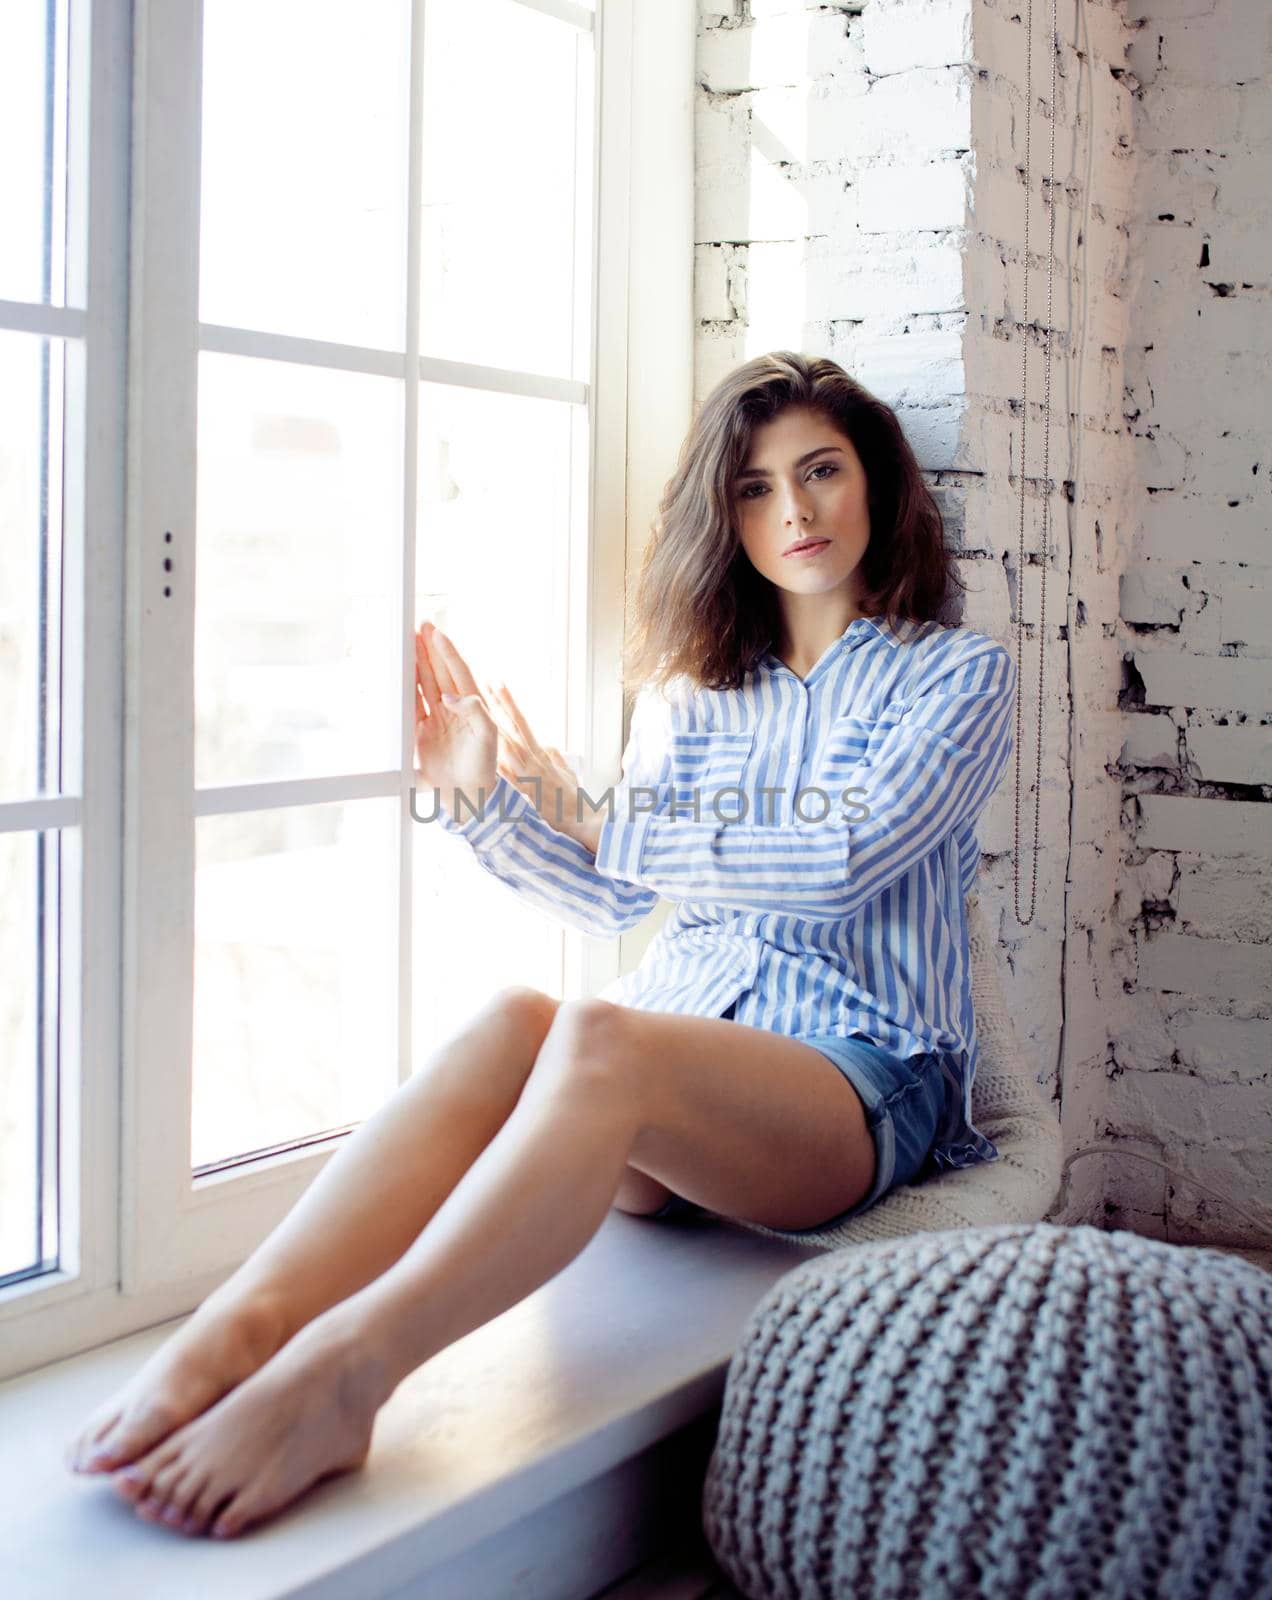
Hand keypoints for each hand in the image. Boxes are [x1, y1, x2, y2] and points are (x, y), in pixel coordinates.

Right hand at [413, 622, 498, 808]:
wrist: (467, 795)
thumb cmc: (483, 767)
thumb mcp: (487, 736)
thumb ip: (474, 711)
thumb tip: (449, 695)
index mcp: (473, 707)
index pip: (458, 672)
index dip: (447, 652)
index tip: (437, 633)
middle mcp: (455, 709)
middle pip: (440, 672)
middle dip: (430, 650)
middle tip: (421, 627)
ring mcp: (439, 720)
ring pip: (426, 685)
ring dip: (418, 664)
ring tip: (410, 643)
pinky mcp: (423, 733)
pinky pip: (413, 705)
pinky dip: (407, 689)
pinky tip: (401, 674)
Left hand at [481, 679, 602, 852]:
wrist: (580, 821)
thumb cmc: (573, 800)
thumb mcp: (566, 773)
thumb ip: (555, 758)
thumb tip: (548, 747)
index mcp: (540, 753)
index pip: (521, 722)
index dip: (508, 703)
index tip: (497, 685)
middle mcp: (531, 759)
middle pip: (510, 726)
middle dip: (496, 704)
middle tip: (482, 681)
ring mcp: (525, 773)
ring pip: (505, 742)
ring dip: (492, 722)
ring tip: (479, 703)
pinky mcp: (521, 790)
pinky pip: (502, 771)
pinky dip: (491, 758)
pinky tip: (479, 745)